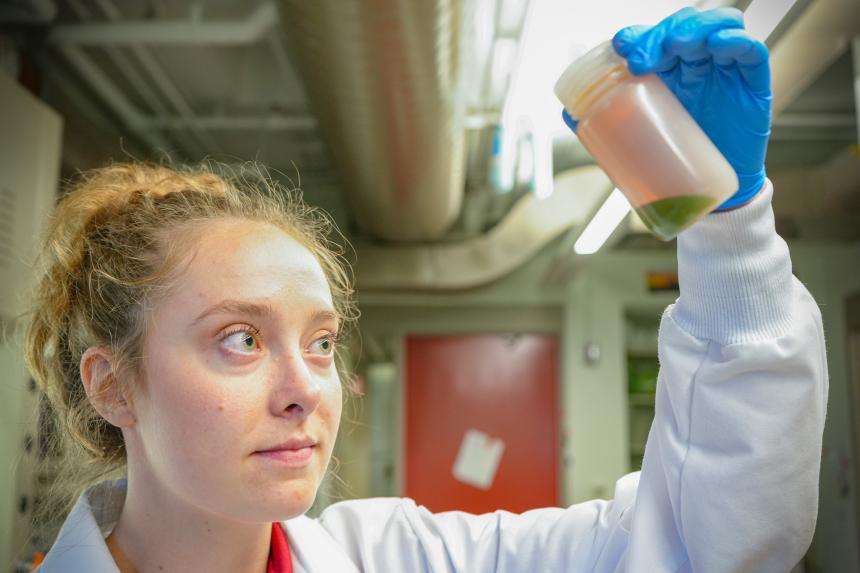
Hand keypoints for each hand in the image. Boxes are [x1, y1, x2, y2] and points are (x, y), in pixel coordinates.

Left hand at [563, 7, 771, 209]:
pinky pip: (750, 51)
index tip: (620, 47)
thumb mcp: (636, 139)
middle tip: (641, 56)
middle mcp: (696, 64)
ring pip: (716, 26)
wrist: (709, 196)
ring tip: (675, 44)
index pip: (655, 38)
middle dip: (660, 33)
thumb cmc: (674, 162)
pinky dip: (735, 41)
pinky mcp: (752, 83)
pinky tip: (718, 44)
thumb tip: (567, 112)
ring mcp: (724, 69)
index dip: (639, 35)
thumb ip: (605, 122)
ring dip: (693, 28)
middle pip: (682, 26)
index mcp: (667, 71)